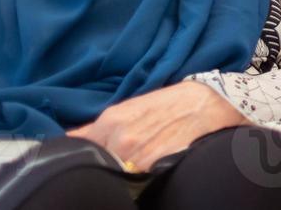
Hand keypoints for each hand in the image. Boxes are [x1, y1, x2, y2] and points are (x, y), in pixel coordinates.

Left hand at [68, 81, 248, 171]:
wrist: (210, 103)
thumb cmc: (172, 102)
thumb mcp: (131, 108)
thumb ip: (98, 127)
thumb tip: (69, 138)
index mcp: (111, 120)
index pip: (81, 146)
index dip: (84, 153)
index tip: (90, 156)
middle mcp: (120, 138)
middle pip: (99, 162)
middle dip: (107, 162)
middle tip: (123, 157)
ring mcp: (137, 155)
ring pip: (117, 173)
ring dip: (124, 171)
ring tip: (141, 159)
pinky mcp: (154, 166)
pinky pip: (137, 179)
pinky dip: (141, 175)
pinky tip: (153, 163)